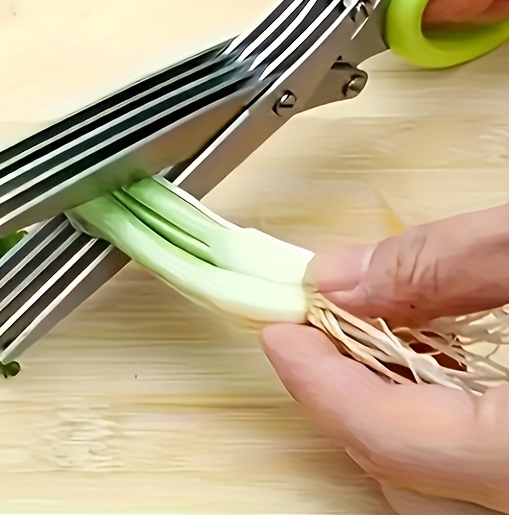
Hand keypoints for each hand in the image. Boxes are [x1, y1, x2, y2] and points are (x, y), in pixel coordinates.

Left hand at [262, 203, 508, 514]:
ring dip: (389, 413)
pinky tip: (444, 372)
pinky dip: (438, 427)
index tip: (278, 331)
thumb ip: (440, 265)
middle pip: (400, 474)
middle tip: (324, 328)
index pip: (384, 436)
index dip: (315, 381)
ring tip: (385, 338)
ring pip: (433, 487)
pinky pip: (472, 479)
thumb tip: (341, 276)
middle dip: (344, 397)